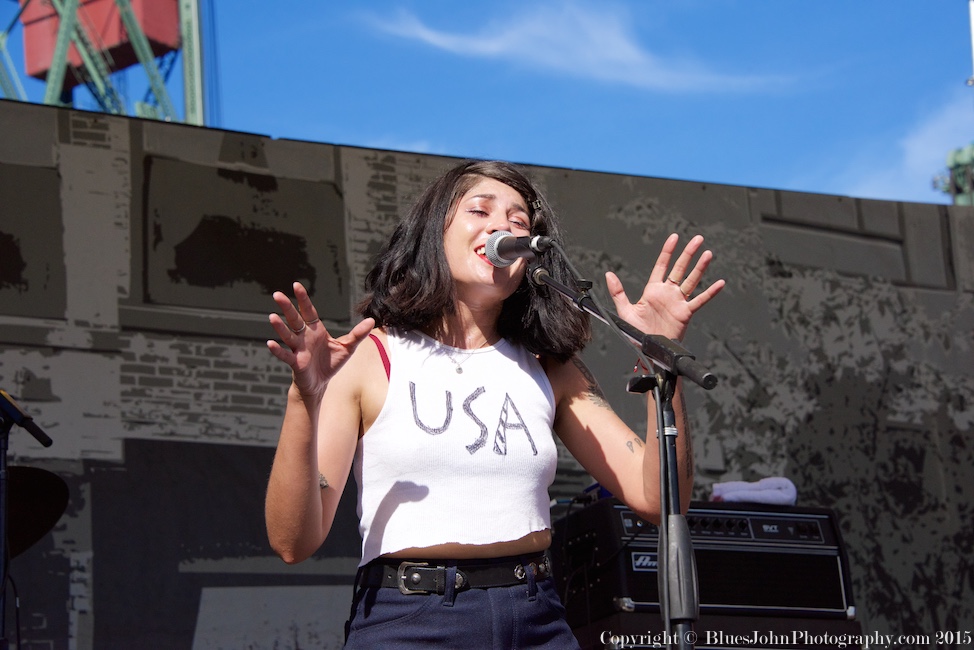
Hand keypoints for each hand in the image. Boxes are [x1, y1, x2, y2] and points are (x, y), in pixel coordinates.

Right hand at [267, 282, 375, 398]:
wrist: (320, 383)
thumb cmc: (331, 363)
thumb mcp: (347, 347)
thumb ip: (358, 334)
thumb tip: (372, 321)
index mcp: (316, 330)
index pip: (308, 311)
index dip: (303, 299)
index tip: (296, 285)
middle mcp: (304, 337)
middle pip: (294, 319)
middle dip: (287, 307)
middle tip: (277, 294)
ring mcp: (298, 349)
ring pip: (288, 335)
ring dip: (280, 327)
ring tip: (272, 316)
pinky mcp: (296, 363)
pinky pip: (285, 356)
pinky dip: (278, 350)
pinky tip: (270, 343)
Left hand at [605, 233, 724, 341]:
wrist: (647, 350)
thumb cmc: (636, 333)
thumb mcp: (624, 311)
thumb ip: (618, 292)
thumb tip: (609, 275)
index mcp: (653, 290)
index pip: (662, 266)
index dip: (668, 251)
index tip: (674, 238)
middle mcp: (667, 293)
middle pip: (680, 269)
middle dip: (688, 253)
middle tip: (698, 239)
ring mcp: (678, 302)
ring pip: (691, 281)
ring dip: (700, 268)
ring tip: (708, 254)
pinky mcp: (685, 313)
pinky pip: (699, 301)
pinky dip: (710, 292)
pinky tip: (719, 283)